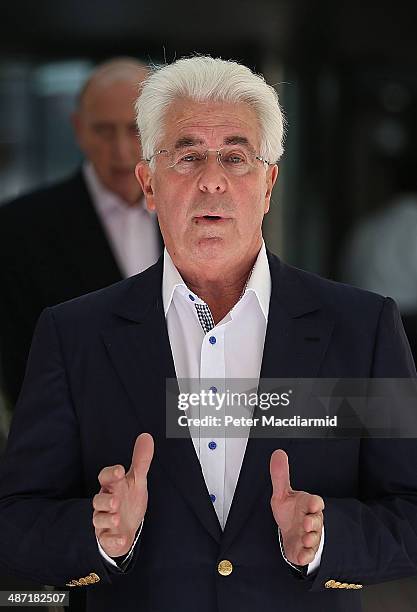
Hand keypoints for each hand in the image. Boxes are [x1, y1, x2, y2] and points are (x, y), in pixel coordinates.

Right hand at [93, 433, 153, 556]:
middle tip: (115, 500)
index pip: (106, 477)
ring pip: (99, 519)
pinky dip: (113, 540)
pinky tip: (120, 539)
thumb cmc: (129, 500)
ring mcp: (105, 521)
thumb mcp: (137, 480)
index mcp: (113, 486)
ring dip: (107, 518)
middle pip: (98, 499)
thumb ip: (141, 460)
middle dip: (105, 500)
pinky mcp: (108, 537)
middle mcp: (105, 502)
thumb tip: (146, 436)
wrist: (126, 528)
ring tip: (117, 517)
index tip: (120, 470)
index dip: (111, 474)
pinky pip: (108, 540)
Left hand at [270, 449, 323, 565]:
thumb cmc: (290, 512)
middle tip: (307, 523)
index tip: (312, 504)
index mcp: (307, 505)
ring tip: (304, 537)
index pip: (315, 502)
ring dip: (310, 538)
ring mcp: (309, 536)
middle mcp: (311, 521)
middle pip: (317, 520)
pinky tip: (301, 555)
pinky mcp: (305, 550)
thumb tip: (278, 453)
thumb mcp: (282, 493)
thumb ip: (280, 475)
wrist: (290, 533)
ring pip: (314, 538)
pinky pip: (308, 554)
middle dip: (313, 522)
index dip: (314, 503)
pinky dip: (306, 555)